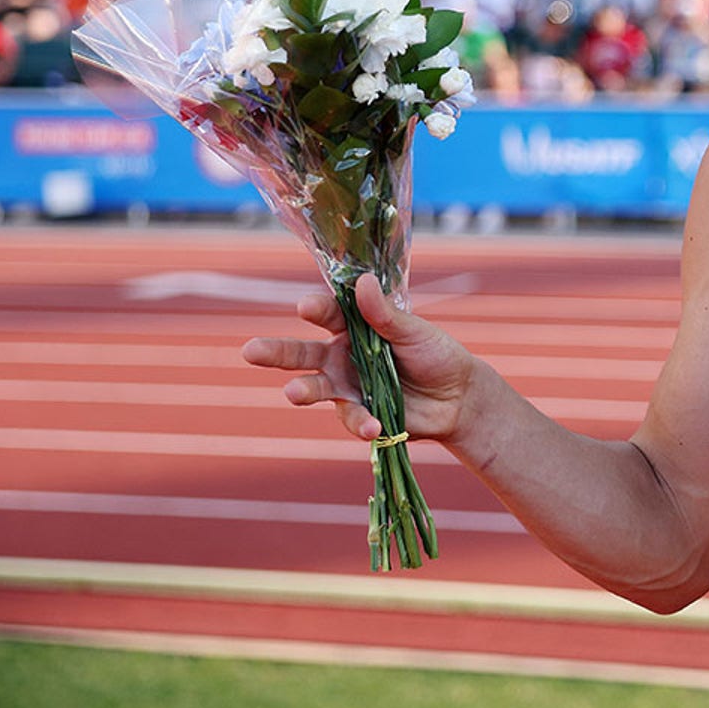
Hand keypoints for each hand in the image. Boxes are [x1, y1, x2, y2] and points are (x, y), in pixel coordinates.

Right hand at [242, 273, 478, 443]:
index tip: (306, 306)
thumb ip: (386, 314)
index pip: (328, 314)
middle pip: (302, 353)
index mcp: (353, 327)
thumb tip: (363, 282)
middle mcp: (341, 357)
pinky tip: (374, 425)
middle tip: (250, 350)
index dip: (316, 309)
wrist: (457, 398)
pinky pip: (353, 418)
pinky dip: (361, 422)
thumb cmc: (436, 355)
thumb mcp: (415, 332)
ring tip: (292, 392)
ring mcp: (347, 387)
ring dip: (304, 390)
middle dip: (275, 351)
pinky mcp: (360, 414)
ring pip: (316, 387)